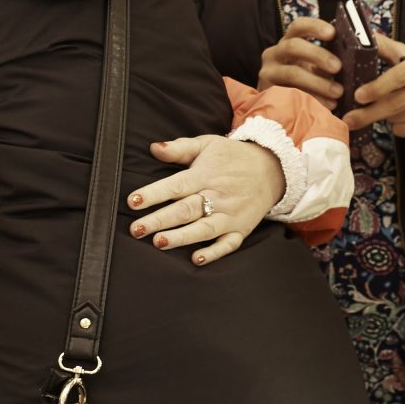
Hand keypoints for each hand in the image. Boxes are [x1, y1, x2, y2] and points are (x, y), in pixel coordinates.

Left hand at [126, 134, 284, 265]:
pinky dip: (214, 253)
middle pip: (185, 210)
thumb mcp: (208, 144)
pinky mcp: (241, 229)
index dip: (154, 194)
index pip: (175, 185)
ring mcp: (230, 215)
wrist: (272, 168)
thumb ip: (180, 148)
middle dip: (159, 220)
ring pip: (203, 229)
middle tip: (136, 229)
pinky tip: (196, 259)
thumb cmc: (232, 157)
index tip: (132, 201)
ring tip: (159, 243)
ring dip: (181, 237)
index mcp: (205, 175)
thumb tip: (154, 147)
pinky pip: (227, 244)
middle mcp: (217, 196)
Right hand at [257, 17, 341, 102]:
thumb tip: (351, 61)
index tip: (332, 33)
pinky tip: (328, 106)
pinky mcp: (268, 93)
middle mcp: (274, 54)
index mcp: (288, 42)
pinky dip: (312, 100)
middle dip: (318, 55)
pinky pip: (290, 95)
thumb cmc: (303, 82)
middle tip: (338, 67)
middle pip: (293, 46)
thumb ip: (326, 62)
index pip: (298, 26)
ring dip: (317, 82)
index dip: (314, 26)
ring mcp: (268, 73)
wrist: (278, 107)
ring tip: (338, 92)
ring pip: (292, 73)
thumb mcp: (312, 68)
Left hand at [342, 35, 404, 141]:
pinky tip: (402, 118)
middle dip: (369, 112)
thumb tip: (359, 35)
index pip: (399, 76)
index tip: (358, 95)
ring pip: (397, 118)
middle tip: (349, 118)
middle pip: (396, 102)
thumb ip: (384, 47)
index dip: (377, 87)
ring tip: (385, 109)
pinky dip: (397, 127)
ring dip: (384, 116)